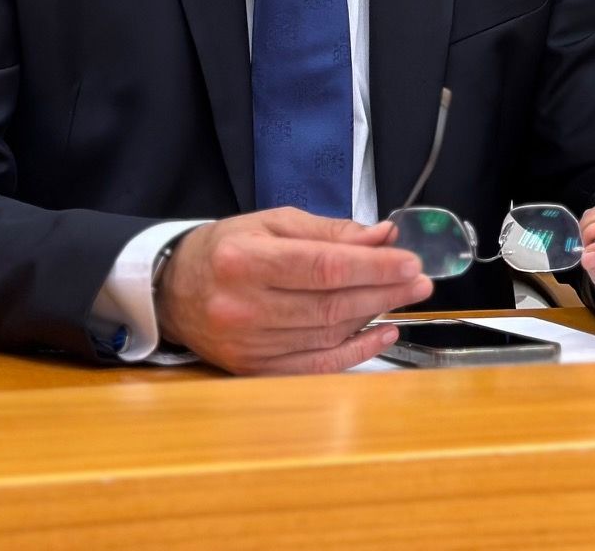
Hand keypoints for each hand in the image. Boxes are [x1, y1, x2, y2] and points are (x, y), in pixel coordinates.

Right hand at [155, 208, 431, 373]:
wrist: (173, 291)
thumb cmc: (227, 249)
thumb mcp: (274, 223)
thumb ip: (331, 231)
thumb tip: (383, 237)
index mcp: (245, 260)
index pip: (324, 267)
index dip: (374, 267)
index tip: (411, 263)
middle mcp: (243, 307)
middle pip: (330, 304)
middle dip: (385, 291)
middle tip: (421, 282)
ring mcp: (247, 345)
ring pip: (327, 334)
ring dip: (374, 318)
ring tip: (405, 300)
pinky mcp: (252, 370)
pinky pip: (315, 366)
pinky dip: (354, 352)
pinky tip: (382, 334)